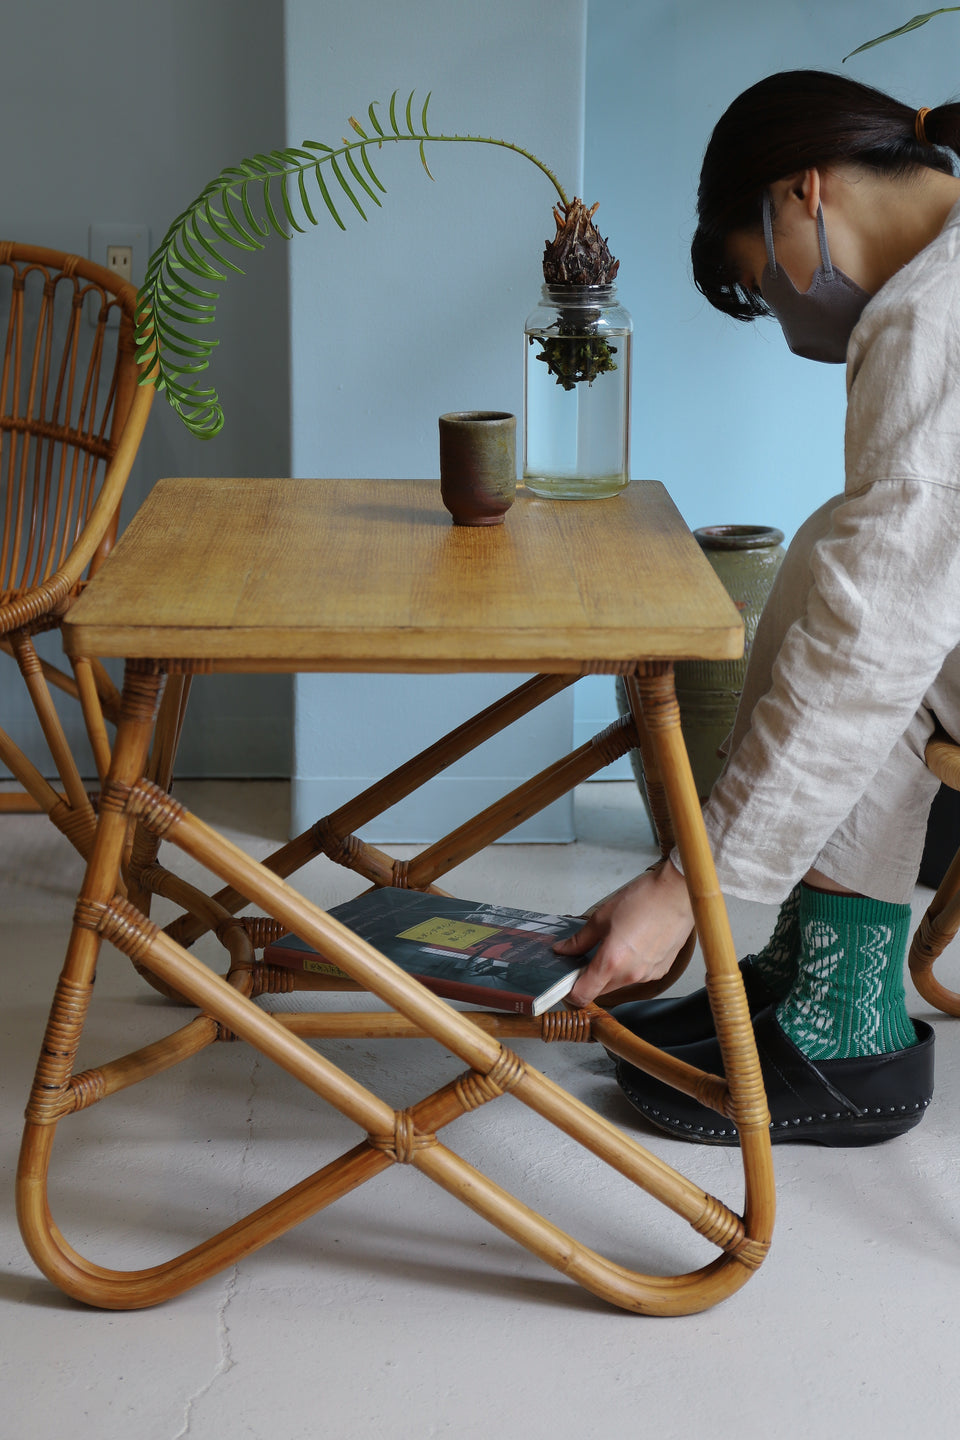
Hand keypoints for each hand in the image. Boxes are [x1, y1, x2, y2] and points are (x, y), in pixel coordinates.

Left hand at [554, 858, 693, 1005]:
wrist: (677, 893)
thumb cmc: (643, 899)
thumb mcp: (602, 917)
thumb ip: (580, 940)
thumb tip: (563, 950)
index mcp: (612, 962)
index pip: (583, 995)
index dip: (570, 992)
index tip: (566, 980)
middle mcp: (631, 975)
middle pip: (601, 991)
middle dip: (589, 979)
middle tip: (584, 957)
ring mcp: (648, 974)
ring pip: (620, 983)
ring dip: (610, 972)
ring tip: (612, 945)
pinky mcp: (661, 970)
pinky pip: (638, 976)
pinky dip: (629, 967)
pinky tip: (632, 945)